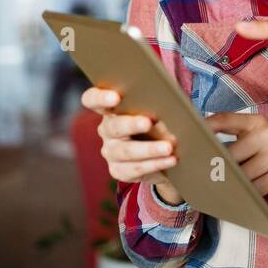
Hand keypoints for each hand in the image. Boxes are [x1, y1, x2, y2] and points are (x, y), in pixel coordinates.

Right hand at [84, 86, 180, 204]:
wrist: (167, 154)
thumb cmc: (164, 123)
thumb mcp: (164, 110)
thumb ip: (164, 105)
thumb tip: (174, 108)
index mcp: (112, 108)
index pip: (93, 99)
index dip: (100, 97)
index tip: (115, 97)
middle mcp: (107, 129)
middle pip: (113, 126)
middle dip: (131, 124)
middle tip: (148, 122)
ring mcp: (111, 151)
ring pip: (126, 151)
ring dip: (149, 149)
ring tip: (169, 147)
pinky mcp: (119, 170)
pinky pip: (135, 169)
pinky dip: (155, 164)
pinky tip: (170, 160)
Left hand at [203, 111, 267, 208]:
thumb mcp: (255, 144)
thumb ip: (233, 143)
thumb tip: (199, 152)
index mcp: (258, 122)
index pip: (224, 120)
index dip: (204, 128)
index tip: (187, 139)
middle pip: (231, 153)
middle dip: (217, 169)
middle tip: (204, 179)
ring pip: (243, 174)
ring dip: (232, 186)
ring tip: (223, 190)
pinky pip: (258, 188)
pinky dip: (247, 195)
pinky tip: (244, 197)